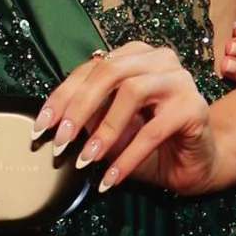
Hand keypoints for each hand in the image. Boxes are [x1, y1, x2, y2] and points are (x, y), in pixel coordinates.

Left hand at [37, 42, 228, 197]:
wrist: (195, 163)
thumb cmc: (151, 143)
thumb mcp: (112, 129)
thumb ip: (89, 118)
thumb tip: (56, 124)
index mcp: (135, 56)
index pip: (92, 68)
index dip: (62, 96)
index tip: (41, 126)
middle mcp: (160, 59)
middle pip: (110, 72)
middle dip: (78, 108)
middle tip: (60, 142)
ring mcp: (180, 80)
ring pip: (132, 92)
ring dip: (104, 130)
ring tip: (86, 159)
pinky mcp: (194, 107)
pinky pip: (153, 131)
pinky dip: (127, 157)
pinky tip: (111, 178)